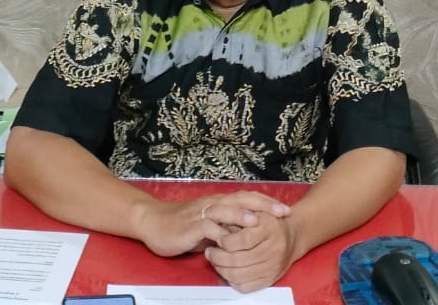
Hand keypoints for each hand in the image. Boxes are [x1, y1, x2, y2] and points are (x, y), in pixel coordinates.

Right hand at [132, 191, 287, 258]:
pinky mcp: (190, 226)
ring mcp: (201, 214)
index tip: (285, 209)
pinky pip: (207, 228)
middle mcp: (212, 204)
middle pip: (241, 200)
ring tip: (259, 221)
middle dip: (264, 205)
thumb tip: (243, 235)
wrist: (152, 222)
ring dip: (243, 215)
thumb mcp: (207, 226)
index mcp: (218, 203)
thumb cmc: (180, 225)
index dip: (266, 201)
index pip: (246, 197)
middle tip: (283, 212)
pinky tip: (230, 240)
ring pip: (225, 210)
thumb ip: (224, 227)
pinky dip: (220, 233)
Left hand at [206, 210, 299, 292]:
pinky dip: (232, 281)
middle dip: (218, 257)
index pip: (243, 240)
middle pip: (239, 260)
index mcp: (270, 228)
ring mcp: (273, 267)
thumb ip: (239, 216)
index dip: (226, 241)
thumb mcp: (258, 210)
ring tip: (214, 261)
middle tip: (209, 251)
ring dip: (222, 269)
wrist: (292, 237)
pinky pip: (246, 286)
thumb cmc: (270, 221)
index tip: (217, 238)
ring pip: (240, 275)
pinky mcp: (270, 279)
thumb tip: (216, 225)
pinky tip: (226, 271)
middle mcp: (274, 249)